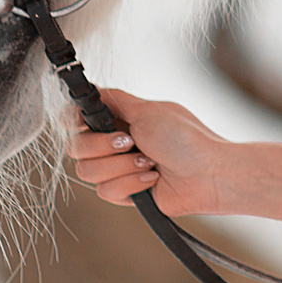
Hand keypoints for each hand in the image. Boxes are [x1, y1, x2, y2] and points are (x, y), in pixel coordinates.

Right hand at [61, 86, 228, 213]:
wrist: (208, 174)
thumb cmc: (185, 139)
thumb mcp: (148, 110)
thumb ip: (115, 101)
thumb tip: (91, 88)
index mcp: (119, 119)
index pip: (77, 119)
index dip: (73, 121)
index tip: (81, 122)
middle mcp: (114, 144)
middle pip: (77, 148)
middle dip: (103, 146)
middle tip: (131, 141)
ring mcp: (118, 169)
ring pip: (87, 172)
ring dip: (121, 166)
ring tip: (149, 161)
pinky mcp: (125, 193)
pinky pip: (106, 191)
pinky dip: (131, 183)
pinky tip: (153, 178)